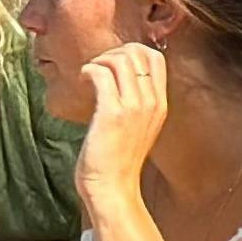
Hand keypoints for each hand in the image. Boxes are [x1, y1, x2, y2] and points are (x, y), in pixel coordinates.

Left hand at [71, 42, 172, 204]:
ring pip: (120, 60)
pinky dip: (88, 71)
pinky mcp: (112, 113)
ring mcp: (134, 108)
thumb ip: (135, 104)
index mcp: (159, 105)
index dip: (132, 51)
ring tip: (89, 75)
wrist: (112, 190)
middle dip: (113, 52)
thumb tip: (116, 80)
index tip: (113, 63)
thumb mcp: (136, 128)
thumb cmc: (117, 161)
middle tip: (98, 68)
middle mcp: (151, 103)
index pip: (155, 57)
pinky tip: (82, 81)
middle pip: (138, 53)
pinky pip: (101, 74)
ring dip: (98, 61)